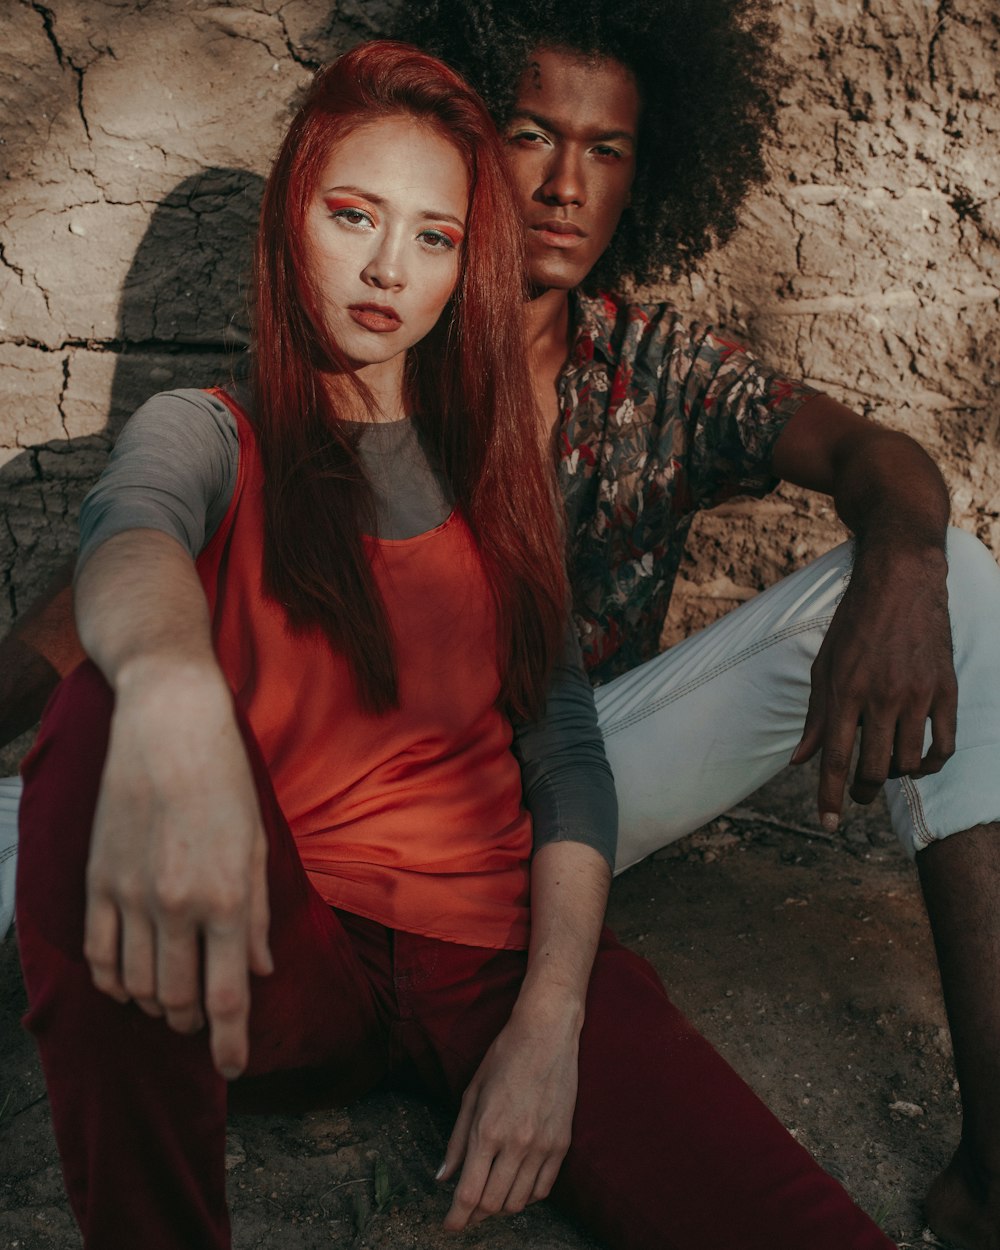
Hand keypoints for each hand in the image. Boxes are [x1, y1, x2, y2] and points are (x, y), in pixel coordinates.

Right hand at [83, 660, 271, 1077]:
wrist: (169, 725)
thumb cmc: (226, 780)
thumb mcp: (259, 844)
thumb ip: (259, 914)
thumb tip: (261, 970)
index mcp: (228, 899)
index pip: (228, 998)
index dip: (230, 1044)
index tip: (233, 1069)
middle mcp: (178, 906)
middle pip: (177, 1001)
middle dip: (191, 1023)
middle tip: (201, 1019)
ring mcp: (131, 895)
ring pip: (135, 986)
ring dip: (155, 1004)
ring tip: (169, 999)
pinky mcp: (98, 880)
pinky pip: (99, 955)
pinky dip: (114, 982)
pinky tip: (128, 982)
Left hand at [438, 1000, 579, 1229]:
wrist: (547, 1034)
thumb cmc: (504, 1057)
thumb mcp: (471, 1093)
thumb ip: (458, 1139)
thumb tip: (443, 1177)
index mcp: (488, 1130)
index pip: (470, 1193)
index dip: (457, 1218)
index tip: (449, 1227)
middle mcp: (516, 1143)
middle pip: (493, 1203)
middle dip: (475, 1215)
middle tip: (466, 1210)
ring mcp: (543, 1145)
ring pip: (518, 1202)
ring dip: (500, 1207)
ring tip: (490, 1196)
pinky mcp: (562, 1143)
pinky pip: (544, 1188)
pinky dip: (527, 1196)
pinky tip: (516, 1185)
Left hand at [791, 543, 956, 826]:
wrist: (901, 582)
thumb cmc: (854, 625)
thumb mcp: (824, 666)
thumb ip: (814, 716)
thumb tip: (800, 761)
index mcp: (845, 690)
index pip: (835, 757)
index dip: (829, 796)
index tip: (828, 824)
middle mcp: (882, 697)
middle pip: (874, 769)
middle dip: (861, 792)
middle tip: (856, 795)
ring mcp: (918, 695)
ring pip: (909, 763)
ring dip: (894, 777)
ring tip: (883, 771)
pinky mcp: (946, 690)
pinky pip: (944, 746)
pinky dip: (931, 764)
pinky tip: (918, 762)